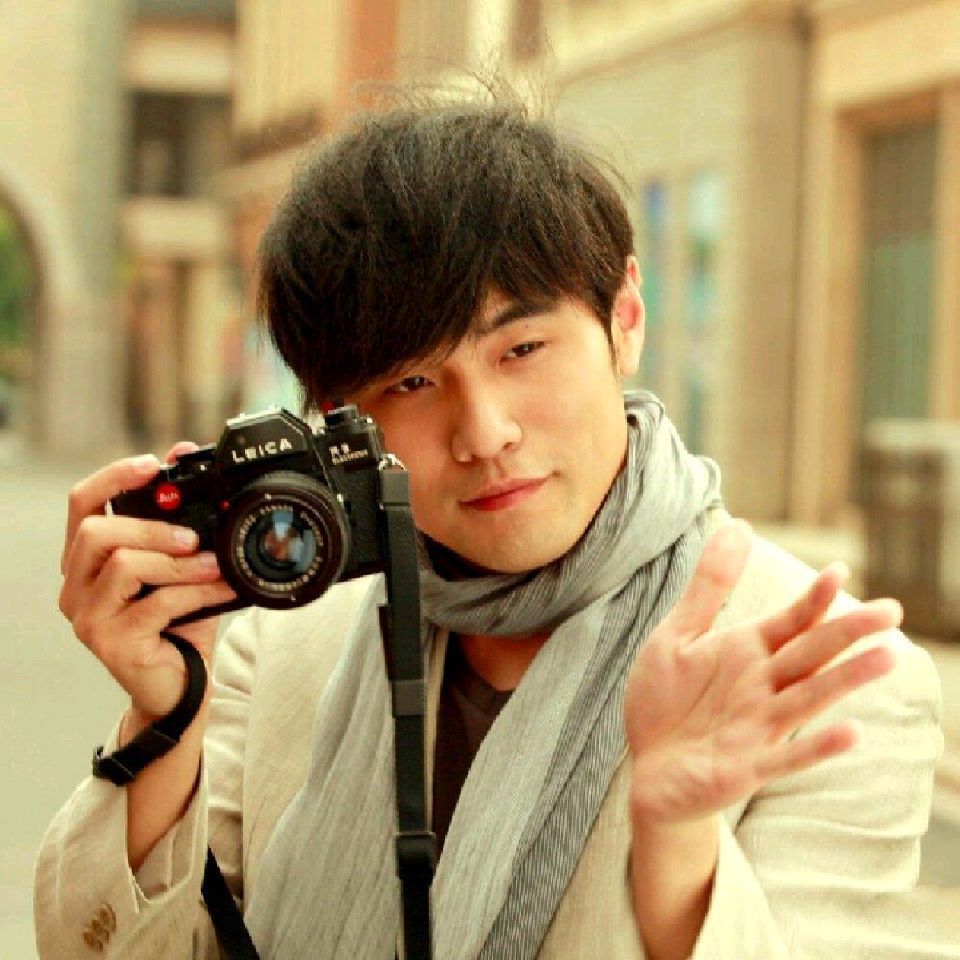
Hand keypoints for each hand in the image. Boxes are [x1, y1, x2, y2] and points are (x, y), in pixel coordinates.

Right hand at [58, 443, 235, 720]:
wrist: (183, 684)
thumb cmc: (179, 622)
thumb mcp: (183, 566)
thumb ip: (181, 520)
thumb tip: (184, 454)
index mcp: (87, 560)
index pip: (81, 504)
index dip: (113, 477)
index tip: (152, 464)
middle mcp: (76, 586)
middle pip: (96, 531)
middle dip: (152, 526)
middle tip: (194, 537)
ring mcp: (88, 617)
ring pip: (123, 564)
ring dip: (177, 562)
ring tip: (212, 566)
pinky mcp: (110, 643)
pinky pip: (154, 604)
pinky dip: (196, 593)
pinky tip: (221, 590)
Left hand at [623, 520, 898, 824]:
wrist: (645, 767)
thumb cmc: (665, 700)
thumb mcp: (679, 634)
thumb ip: (710, 586)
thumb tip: (739, 525)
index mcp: (747, 651)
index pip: (791, 620)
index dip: (812, 597)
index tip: (838, 569)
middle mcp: (761, 686)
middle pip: (811, 654)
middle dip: (848, 632)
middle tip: (892, 610)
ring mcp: (758, 727)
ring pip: (810, 698)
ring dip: (847, 679)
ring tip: (887, 657)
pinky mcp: (746, 767)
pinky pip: (786, 757)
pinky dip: (818, 747)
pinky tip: (852, 733)